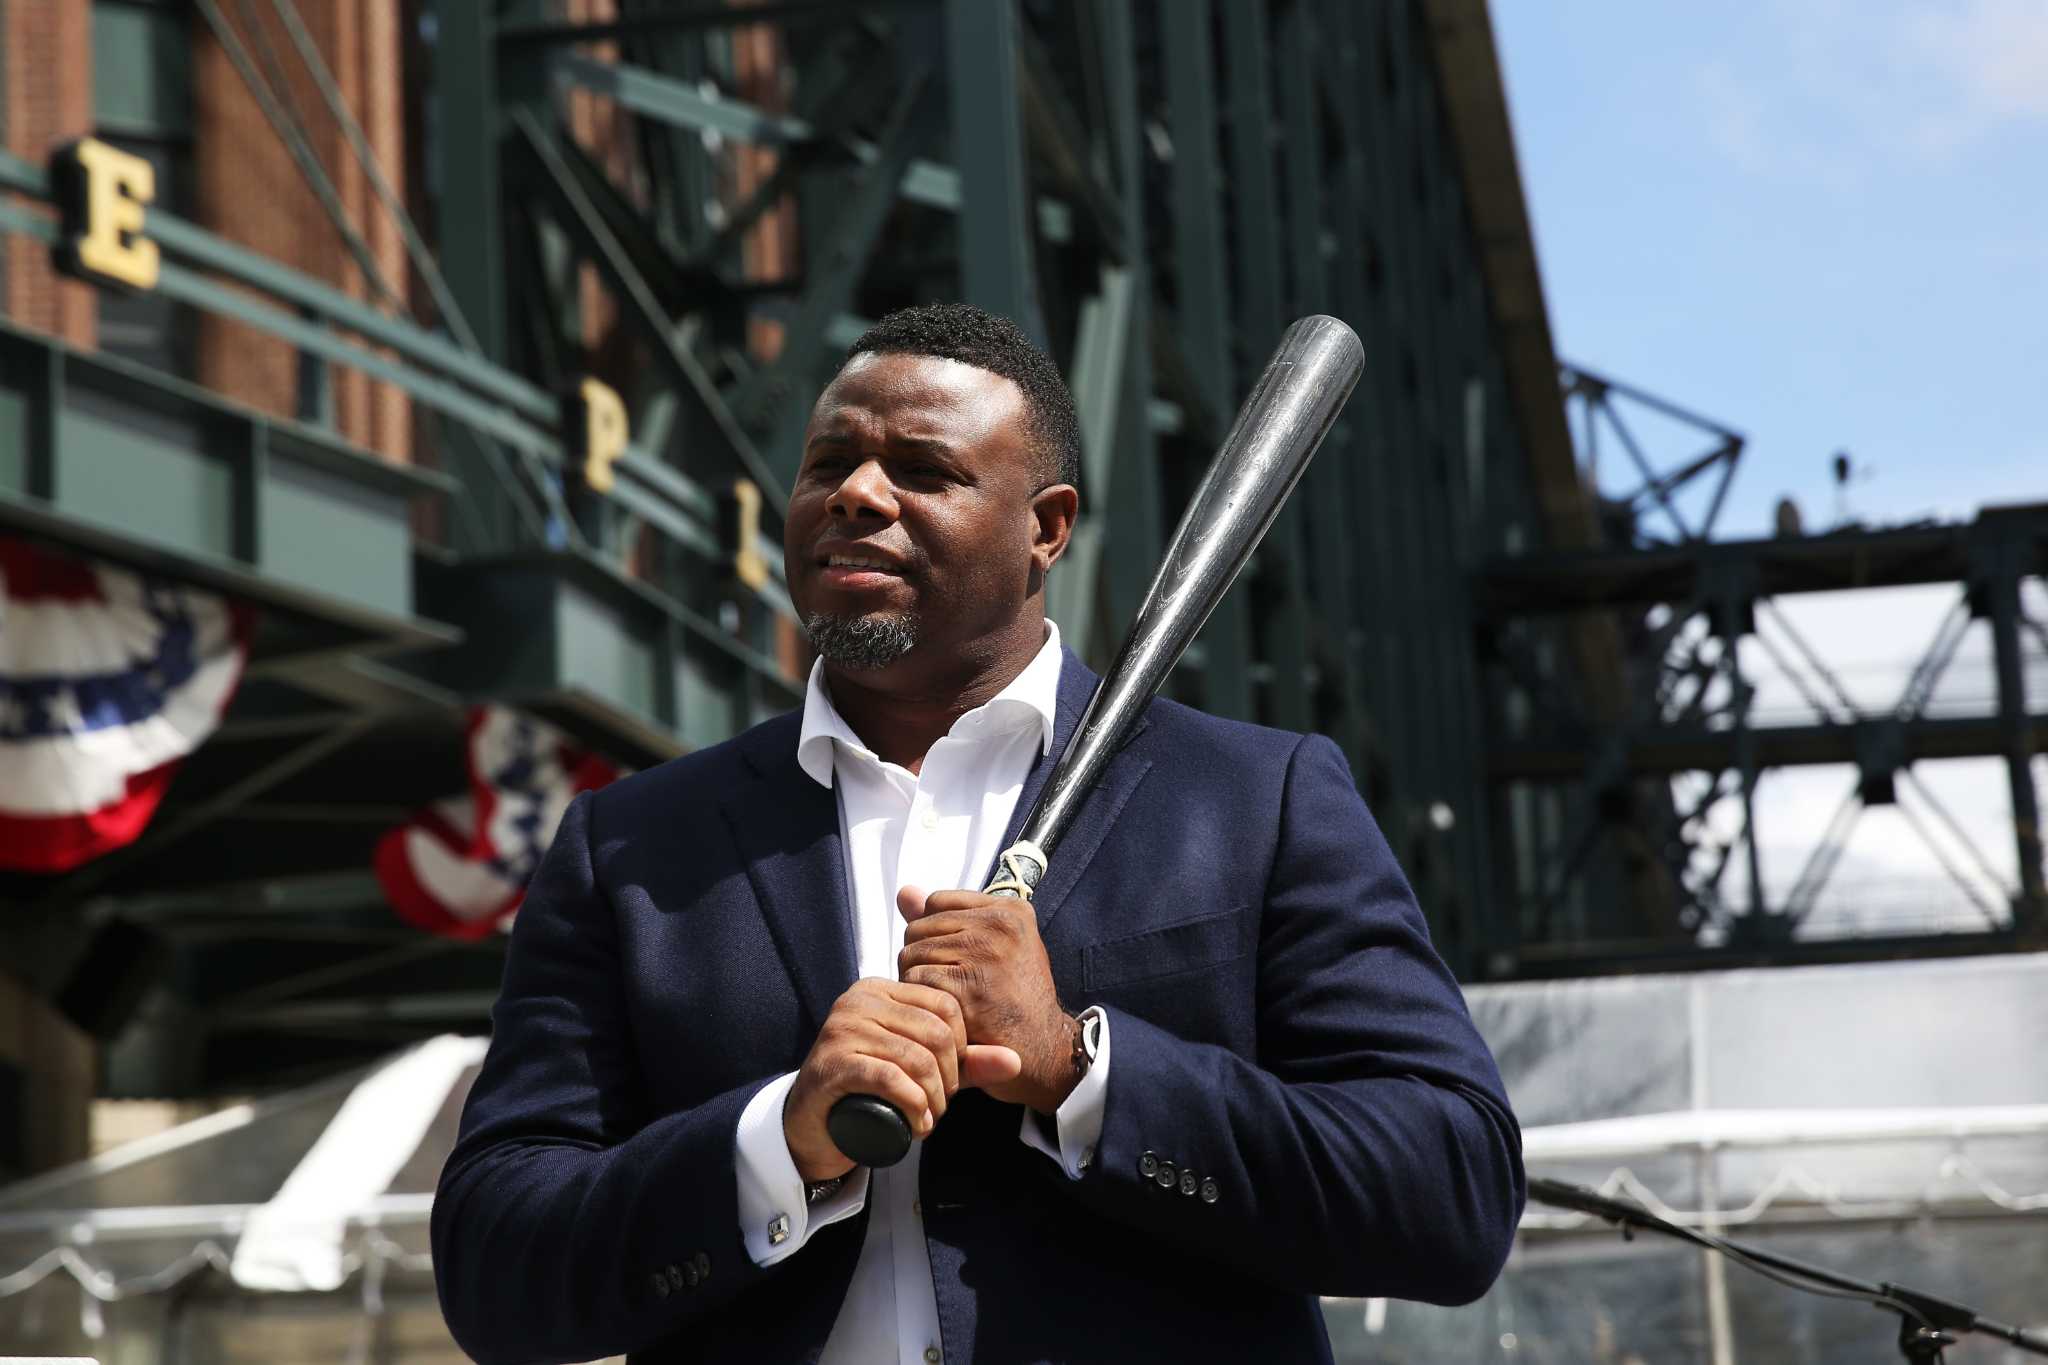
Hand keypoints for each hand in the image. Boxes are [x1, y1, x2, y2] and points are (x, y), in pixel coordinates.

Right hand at [783, 978, 1021, 1181]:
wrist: (813, 1125)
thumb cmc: (870, 1091)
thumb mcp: (923, 1070)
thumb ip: (967, 1063)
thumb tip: (1015, 1061)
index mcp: (883, 989)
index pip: (946, 1005)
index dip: (962, 1047)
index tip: (953, 1079)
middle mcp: (860, 999)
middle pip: (935, 1032)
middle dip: (950, 1078)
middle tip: (941, 1104)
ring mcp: (842, 1028)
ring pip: (915, 1057)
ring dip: (933, 1098)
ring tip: (929, 1117)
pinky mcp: (832, 1061)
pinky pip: (888, 1077)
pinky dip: (912, 1104)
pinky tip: (916, 1123)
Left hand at [897, 885, 1079, 1114]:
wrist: (1044, 1050)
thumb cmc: (1015, 1001)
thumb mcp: (993, 948)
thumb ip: (947, 918)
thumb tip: (904, 893)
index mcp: (1010, 911)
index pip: (936, 902)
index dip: (934, 934)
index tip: (955, 961)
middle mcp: (1000, 925)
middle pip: (918, 929)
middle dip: (922, 960)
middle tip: (950, 988)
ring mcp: (985, 953)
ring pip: (911, 955)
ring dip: (918, 984)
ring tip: (948, 1002)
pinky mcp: (968, 985)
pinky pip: (915, 981)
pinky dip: (921, 1003)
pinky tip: (944, 1016)